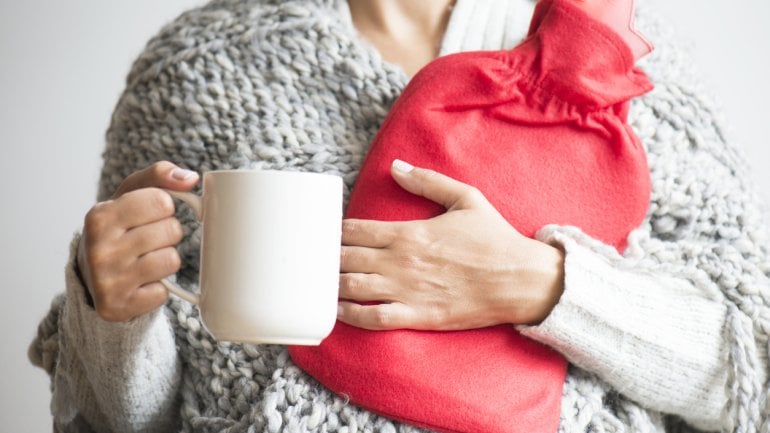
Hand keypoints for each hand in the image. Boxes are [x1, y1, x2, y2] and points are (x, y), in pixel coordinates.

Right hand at [77, 161, 198, 321]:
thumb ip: (160, 176)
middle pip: (172, 231)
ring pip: (171, 260)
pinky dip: (158, 288)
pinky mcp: (117, 306)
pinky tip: (140, 282)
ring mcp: (107, 280)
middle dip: (168, 233)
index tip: (151, 213)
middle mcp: (99, 249)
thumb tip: (190, 178)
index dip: (164, 207)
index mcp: (100, 216)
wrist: (93, 276)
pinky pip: (163, 292)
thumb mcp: (131, 195)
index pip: (162, 201)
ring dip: (166, 259)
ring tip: (145, 259)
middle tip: (149, 239)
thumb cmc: (120, 228)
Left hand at [337, 160, 564, 330]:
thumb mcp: (465, 198)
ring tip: (318, 284)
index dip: (333, 232)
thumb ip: (427, 181)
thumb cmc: (494, 239)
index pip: (354, 230)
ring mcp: (408, 290)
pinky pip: (375, 318)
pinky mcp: (419, 316)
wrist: (520, 279)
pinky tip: (339, 311)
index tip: (325, 234)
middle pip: (346, 259)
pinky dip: (352, 316)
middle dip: (326, 259)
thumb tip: (395, 166)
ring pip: (354, 288)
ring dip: (332, 285)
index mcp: (409, 232)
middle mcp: (402, 261)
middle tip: (314, 260)